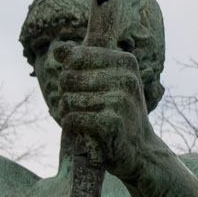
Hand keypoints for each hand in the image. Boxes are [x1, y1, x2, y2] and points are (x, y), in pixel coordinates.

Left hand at [56, 45, 157, 178]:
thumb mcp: (105, 80)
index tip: (82, 86)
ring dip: (67, 112)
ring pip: (67, 99)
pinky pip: (72, 118)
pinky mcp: (112, 123)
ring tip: (82, 118)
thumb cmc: (117, 110)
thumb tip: (58, 47)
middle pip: (67, 78)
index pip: (74, 56)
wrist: (140, 149)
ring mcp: (121, 100)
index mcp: (126, 61)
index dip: (69, 72)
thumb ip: (80, 61)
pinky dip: (70, 125)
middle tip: (81, 105)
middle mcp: (127, 78)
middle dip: (66, 94)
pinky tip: (82, 130)